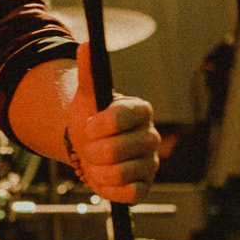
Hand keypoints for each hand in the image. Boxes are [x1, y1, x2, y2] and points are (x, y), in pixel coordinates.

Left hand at [64, 43, 160, 203]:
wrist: (88, 145)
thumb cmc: (91, 117)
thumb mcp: (87, 94)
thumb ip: (88, 71)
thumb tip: (87, 44)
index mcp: (140, 110)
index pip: (125, 116)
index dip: (101, 124)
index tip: (88, 125)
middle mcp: (151, 136)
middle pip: (119, 149)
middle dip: (94, 150)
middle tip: (89, 147)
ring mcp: (150, 162)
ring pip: (122, 173)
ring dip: (98, 170)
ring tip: (94, 162)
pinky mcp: (146, 186)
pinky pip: (131, 194)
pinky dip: (111, 189)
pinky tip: (104, 178)